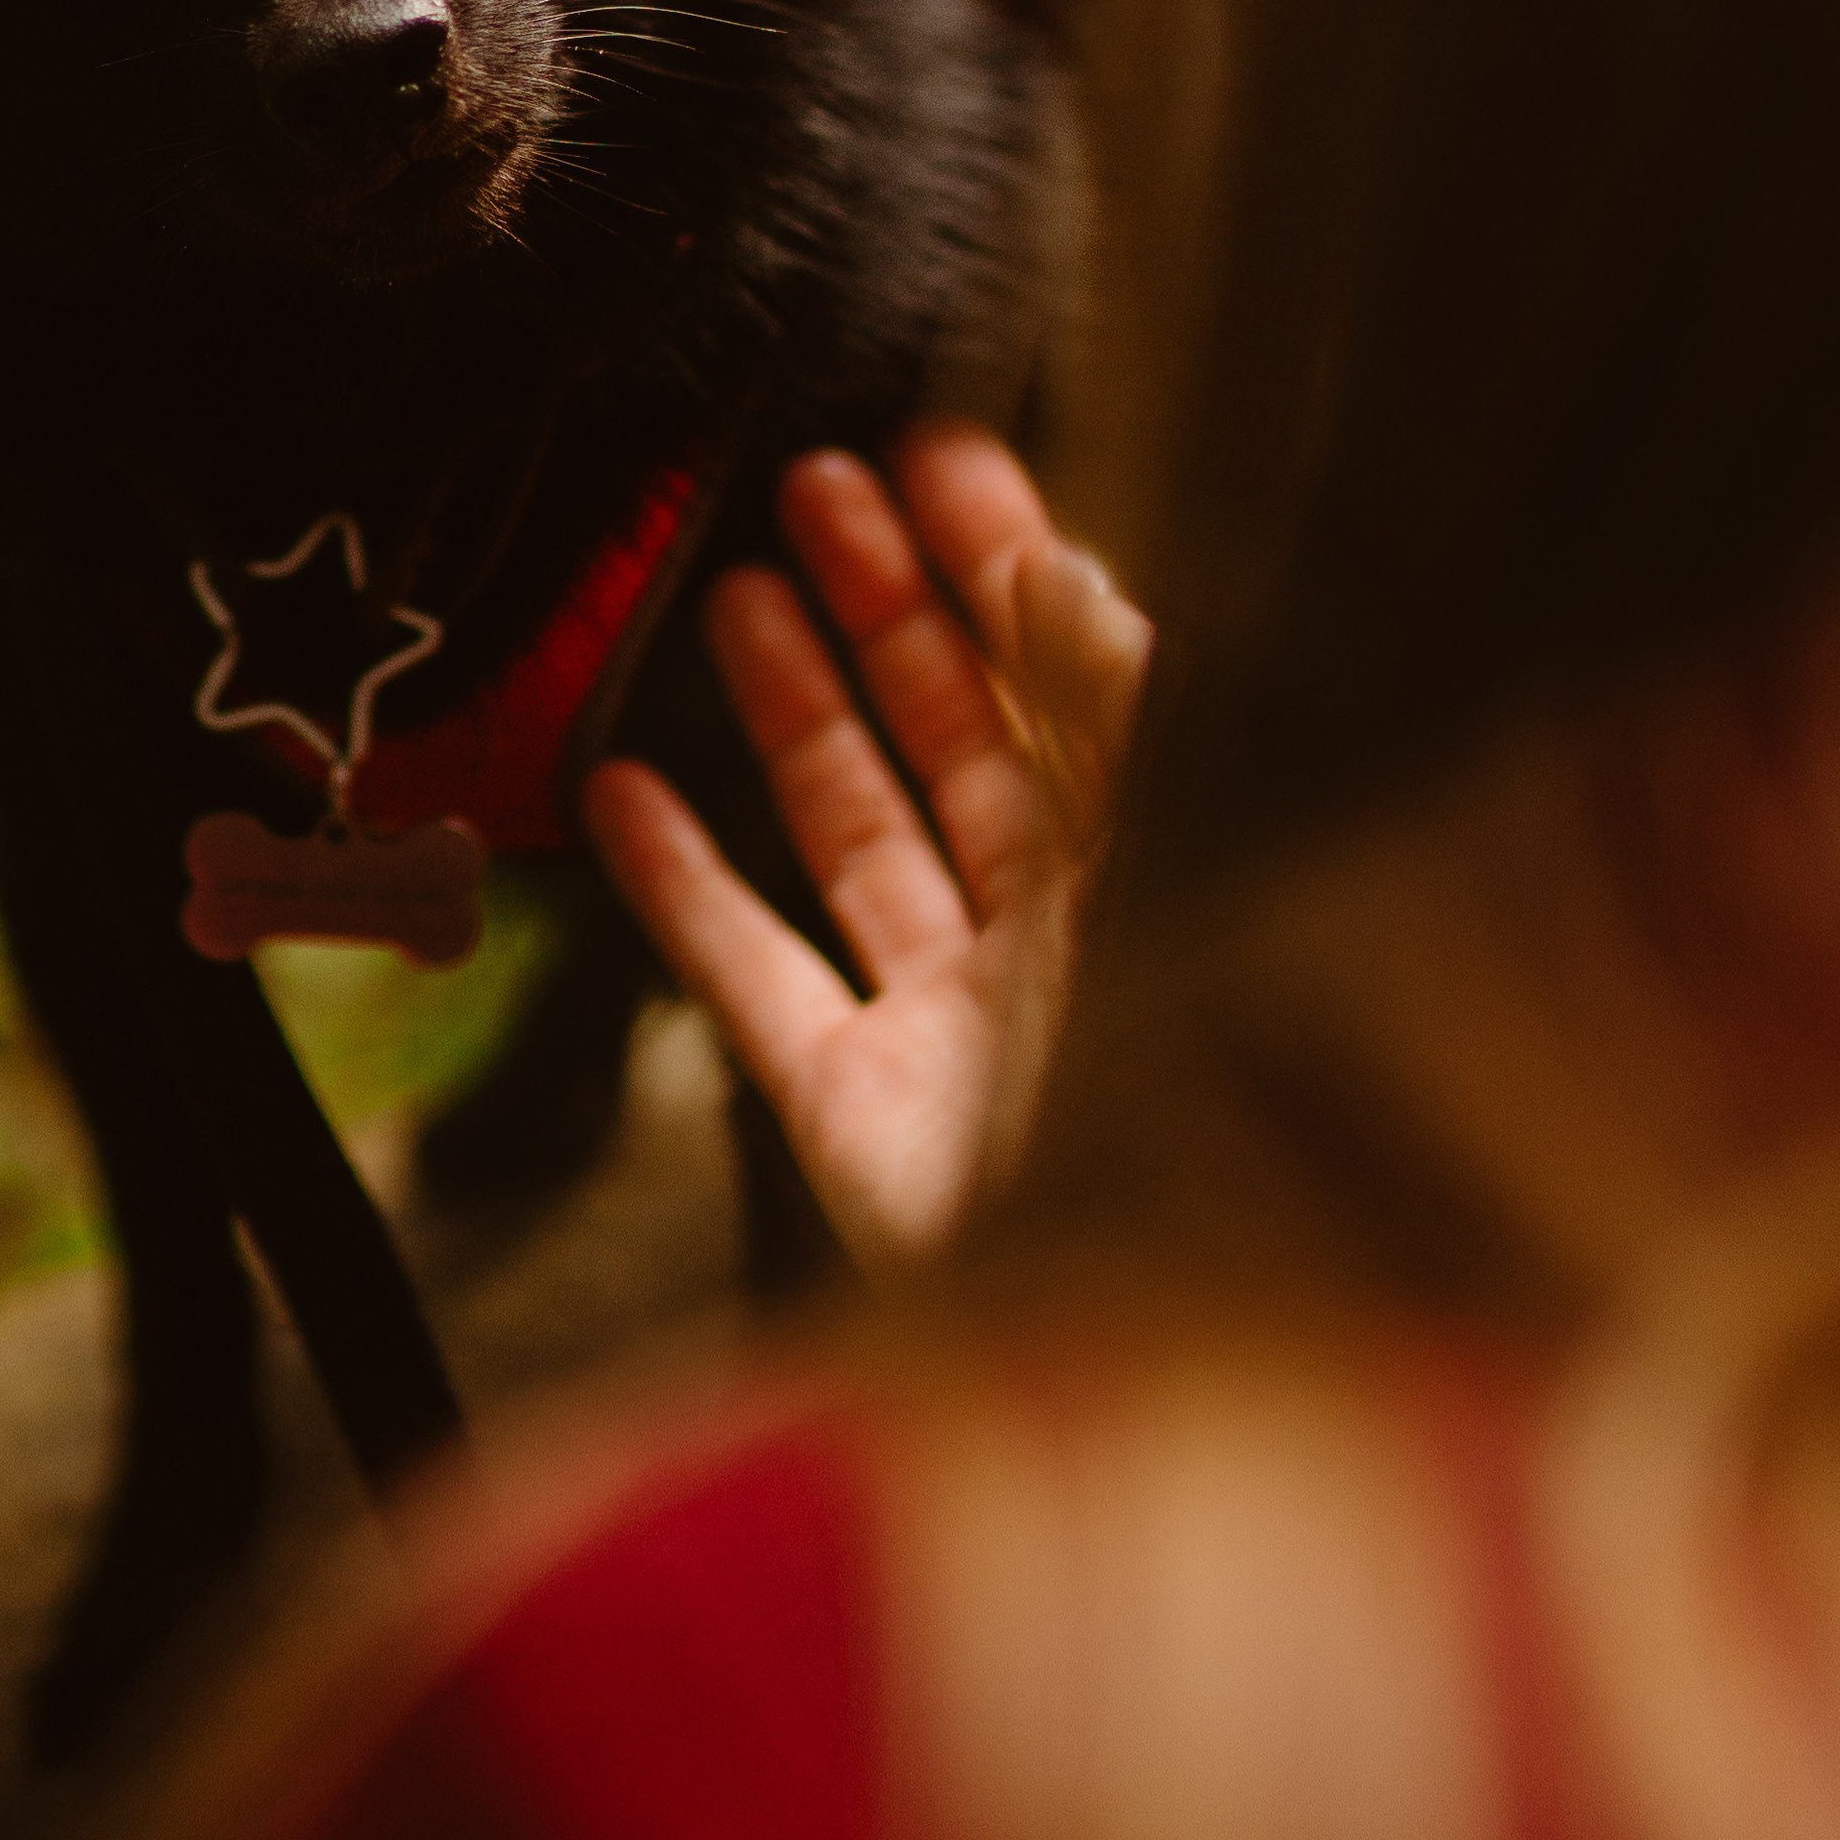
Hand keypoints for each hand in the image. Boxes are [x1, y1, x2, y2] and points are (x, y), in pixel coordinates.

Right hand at [581, 425, 1148, 1272]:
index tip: (939, 458)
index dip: (1009, 566)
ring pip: (865, 835)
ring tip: (733, 588)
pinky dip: (687, 887)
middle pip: (969, 740)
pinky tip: (626, 791)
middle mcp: (1069, 947)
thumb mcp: (1180, 889)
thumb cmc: (1214, 1130)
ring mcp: (959, 1033)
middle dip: (892, 606)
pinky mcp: (860, 1123)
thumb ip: (1116, 729)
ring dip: (799, 710)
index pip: (1079, 684)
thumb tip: (1070, 569)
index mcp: (1171, 877)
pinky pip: (760, 978)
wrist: (1152, 1382)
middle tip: (819, 485)